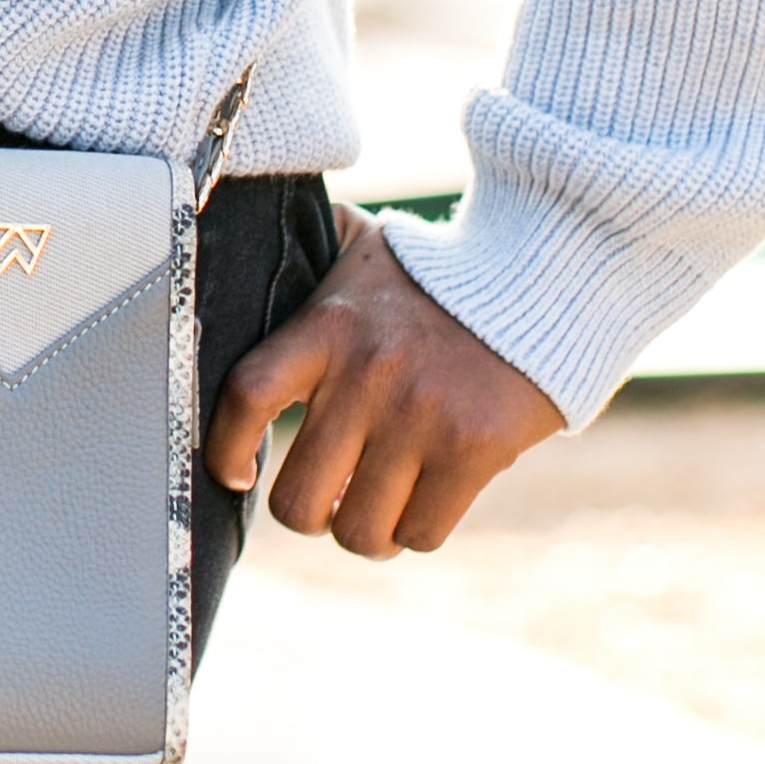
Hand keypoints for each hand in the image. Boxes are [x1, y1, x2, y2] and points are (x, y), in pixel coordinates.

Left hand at [206, 205, 562, 557]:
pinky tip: (421, 505)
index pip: (247, 396)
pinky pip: (421, 533)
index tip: (237, 473)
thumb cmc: (435, 273)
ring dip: (365, 532)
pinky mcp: (474, 450)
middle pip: (299, 498)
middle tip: (327, 501)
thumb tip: (249, 230)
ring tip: (376, 510)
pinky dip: (415, 533)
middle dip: (309, 514)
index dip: (226, 449)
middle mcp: (366, 375)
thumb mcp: (361, 250)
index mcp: (326, 327)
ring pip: (359, 530)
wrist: (538, 278)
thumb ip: (307, 256)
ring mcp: (421, 417)